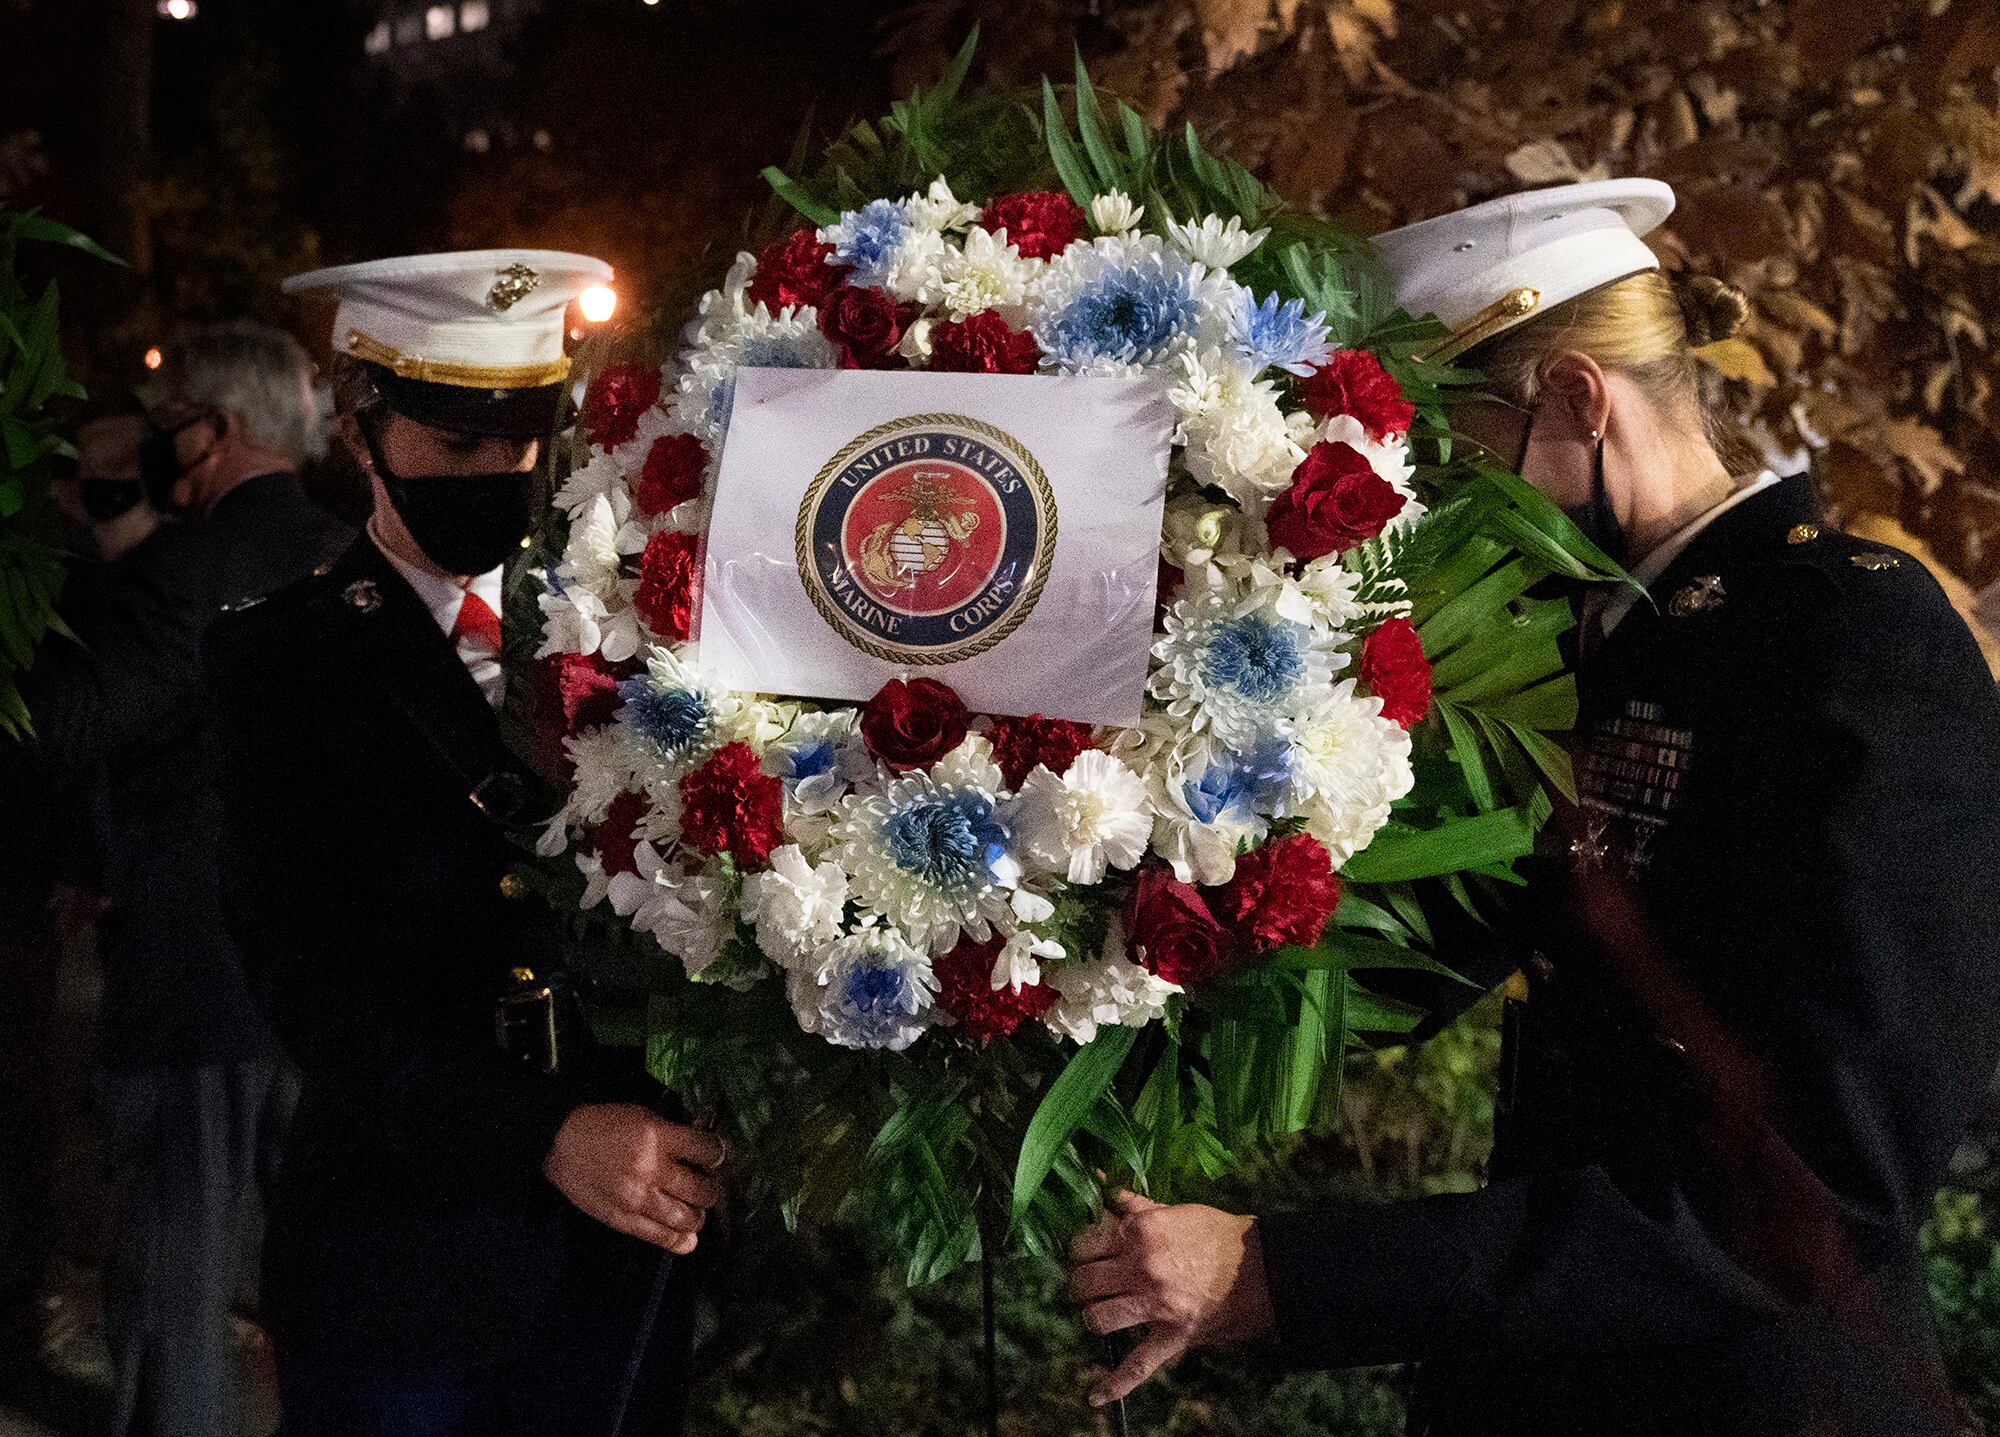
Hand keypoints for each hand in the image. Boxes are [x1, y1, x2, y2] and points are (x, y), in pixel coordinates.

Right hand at [543, 1103, 724, 1255]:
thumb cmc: (606, 1125)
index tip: (712, 1156)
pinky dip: (681, 1241)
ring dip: (697, 1215)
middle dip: (710, 1189)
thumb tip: (704, 1151)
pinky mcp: (624, 1221)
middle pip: (703, 1190)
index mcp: (658, 1138)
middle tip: (703, 1185)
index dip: (716, 1154)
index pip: (707, 1151)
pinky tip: (688, 1236)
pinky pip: (662, 1238)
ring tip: (693, 1209)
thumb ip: (674, 1133)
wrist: (561, 1144)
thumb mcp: (644, 1116)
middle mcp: (652, 1171)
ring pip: (688, 1219)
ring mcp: (638, 1200)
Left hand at [1067, 1191, 1274, 1405]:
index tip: (1087, 1252)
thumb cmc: (1216, 1234)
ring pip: (1097, 1318)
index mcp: (1139, 1233)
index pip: (1085, 1244)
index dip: (1082, 1249)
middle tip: (1090, 1283)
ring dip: (1093, 1316)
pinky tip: (1095, 1395)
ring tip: (1100, 1311)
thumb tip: (1104, 1185)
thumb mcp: (1175, 1209)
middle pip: (1084, 1282)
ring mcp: (1154, 1306)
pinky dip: (1115, 1385)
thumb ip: (1134, 1203)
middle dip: (1081, 1282)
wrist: (1259, 1269)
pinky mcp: (1170, 1337)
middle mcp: (1141, 1269)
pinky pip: (1137, 1366)